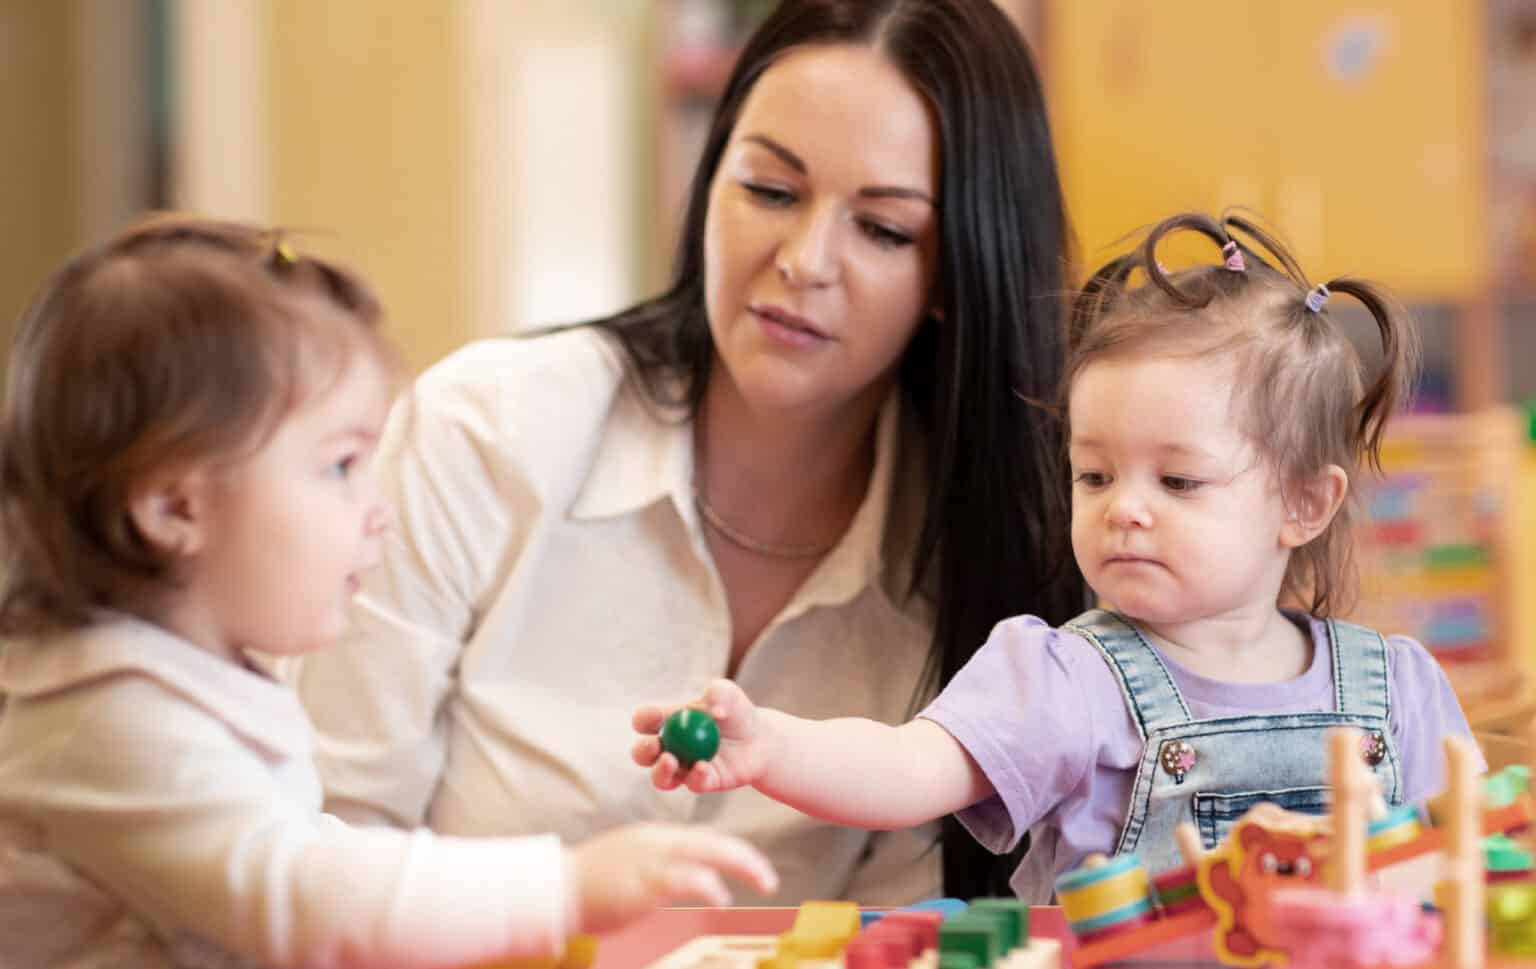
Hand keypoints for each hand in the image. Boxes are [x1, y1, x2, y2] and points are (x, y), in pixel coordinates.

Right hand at [564, 823, 778, 933]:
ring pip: (709, 854)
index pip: (705, 839)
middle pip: (715, 843)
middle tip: (769, 878)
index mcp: (657, 837)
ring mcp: (653, 860)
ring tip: (764, 882)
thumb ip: (657, 863)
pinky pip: (686, 879)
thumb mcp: (630, 862)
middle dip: (747, 858)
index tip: (752, 866)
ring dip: (743, 866)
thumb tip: (682, 874)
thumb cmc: (591, 882)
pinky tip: (722, 898)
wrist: (557, 888)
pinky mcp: (644, 882)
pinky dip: (710, 886)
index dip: (733, 850)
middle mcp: (659, 842)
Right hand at [631, 679, 769, 792]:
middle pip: (643, 754)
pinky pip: (693, 784)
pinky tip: (703, 766)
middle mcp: (668, 748)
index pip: (645, 721)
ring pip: (660, 778)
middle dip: (643, 750)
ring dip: (660, 771)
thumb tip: (711, 710)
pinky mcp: (701, 783)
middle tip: (656, 745)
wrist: (759, 739)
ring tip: (670, 760)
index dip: (643, 719)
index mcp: (666, 721)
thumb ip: (718, 693)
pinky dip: (696, 776)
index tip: (652, 716)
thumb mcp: (729, 694)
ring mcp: (683, 768)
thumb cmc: (736, 712)